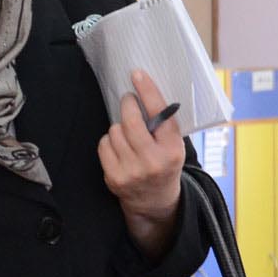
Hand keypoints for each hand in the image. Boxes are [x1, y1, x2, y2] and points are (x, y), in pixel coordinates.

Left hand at [98, 69, 184, 223]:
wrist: (155, 202)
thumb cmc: (164, 164)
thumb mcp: (173, 146)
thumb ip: (162, 124)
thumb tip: (142, 92)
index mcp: (173, 150)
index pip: (161, 114)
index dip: (148, 91)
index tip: (137, 74)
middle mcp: (153, 162)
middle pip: (131, 120)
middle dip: (128, 105)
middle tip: (128, 100)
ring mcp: (132, 172)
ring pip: (115, 131)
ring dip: (119, 128)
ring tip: (128, 135)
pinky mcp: (114, 178)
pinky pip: (104, 145)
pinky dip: (109, 142)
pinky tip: (119, 148)